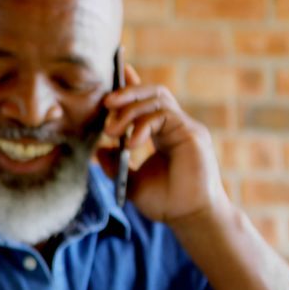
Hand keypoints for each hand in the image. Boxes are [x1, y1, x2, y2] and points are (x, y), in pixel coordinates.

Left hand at [96, 65, 229, 225]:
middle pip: (153, 93)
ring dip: (130, 109)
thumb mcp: (130, 180)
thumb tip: (97, 149)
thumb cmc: (165, 202)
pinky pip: (164, 115)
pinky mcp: (191, 134)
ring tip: (112, 130)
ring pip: (157, 99)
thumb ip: (114, 163)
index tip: (117, 71)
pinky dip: (143, 124)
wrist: (189, 217)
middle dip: (127, 93)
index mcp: (163, 133)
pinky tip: (132, 142)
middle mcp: (176, 126)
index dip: (132, 85)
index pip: (147, 101)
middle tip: (105, 104)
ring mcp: (186, 128)